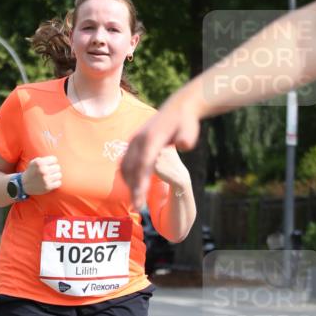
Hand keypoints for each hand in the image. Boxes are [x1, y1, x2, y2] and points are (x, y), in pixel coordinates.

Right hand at [22, 156, 61, 194]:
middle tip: (50, 171)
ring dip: (56, 176)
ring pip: (59, 175)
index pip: (54, 159)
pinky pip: (59, 183)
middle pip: (58, 167)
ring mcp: (45, 179)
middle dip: (54, 169)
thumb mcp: (34, 162)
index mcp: (39, 162)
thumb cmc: (32, 171)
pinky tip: (51, 182)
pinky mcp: (48, 187)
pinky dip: (56, 183)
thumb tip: (57, 159)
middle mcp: (42, 170)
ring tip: (51, 177)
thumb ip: (45, 159)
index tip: (49, 165)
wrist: (24, 184)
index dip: (52, 162)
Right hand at [121, 89, 201, 209]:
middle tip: (137, 208)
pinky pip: (125, 161)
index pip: (143, 165)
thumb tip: (184, 145)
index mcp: (152, 139)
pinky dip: (127, 175)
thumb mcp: (190, 129)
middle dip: (133, 189)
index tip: (140, 201)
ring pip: (125, 166)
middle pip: (132, 168)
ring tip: (136, 200)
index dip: (140, 184)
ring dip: (129, 183)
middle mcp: (139, 140)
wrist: (177, 108)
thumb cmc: (185, 122)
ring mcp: (134, 140)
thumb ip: (187, 138)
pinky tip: (133, 186)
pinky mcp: (133, 142)